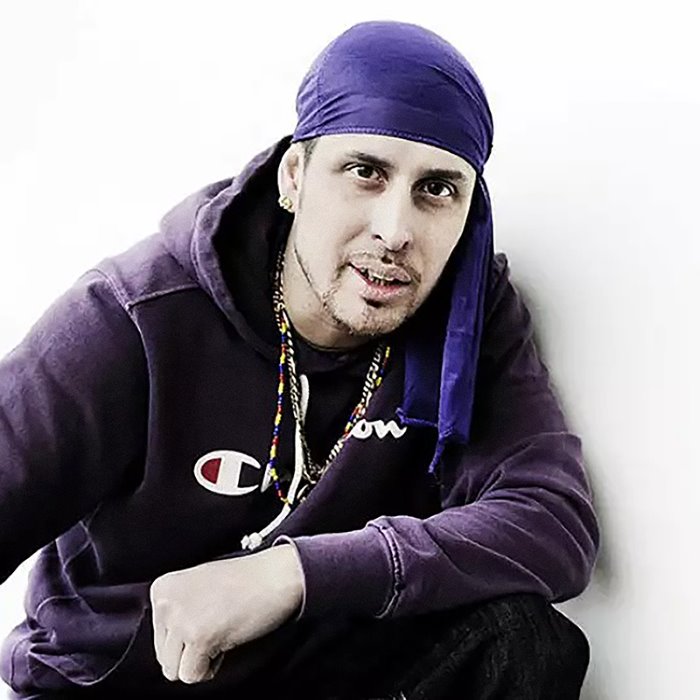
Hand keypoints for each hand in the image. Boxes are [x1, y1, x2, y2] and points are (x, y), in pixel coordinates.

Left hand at [149, 544, 304, 683]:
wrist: (275, 575)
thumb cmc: (244, 581)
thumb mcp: (198, 586)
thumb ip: (177, 609)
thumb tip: (168, 643)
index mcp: (162, 588)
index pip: (159, 636)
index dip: (187, 635)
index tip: (209, 614)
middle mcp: (165, 602)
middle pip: (163, 656)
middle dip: (191, 651)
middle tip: (217, 624)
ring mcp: (180, 618)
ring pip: (174, 670)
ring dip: (200, 660)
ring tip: (221, 632)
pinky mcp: (198, 636)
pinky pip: (192, 675)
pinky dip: (211, 667)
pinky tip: (226, 639)